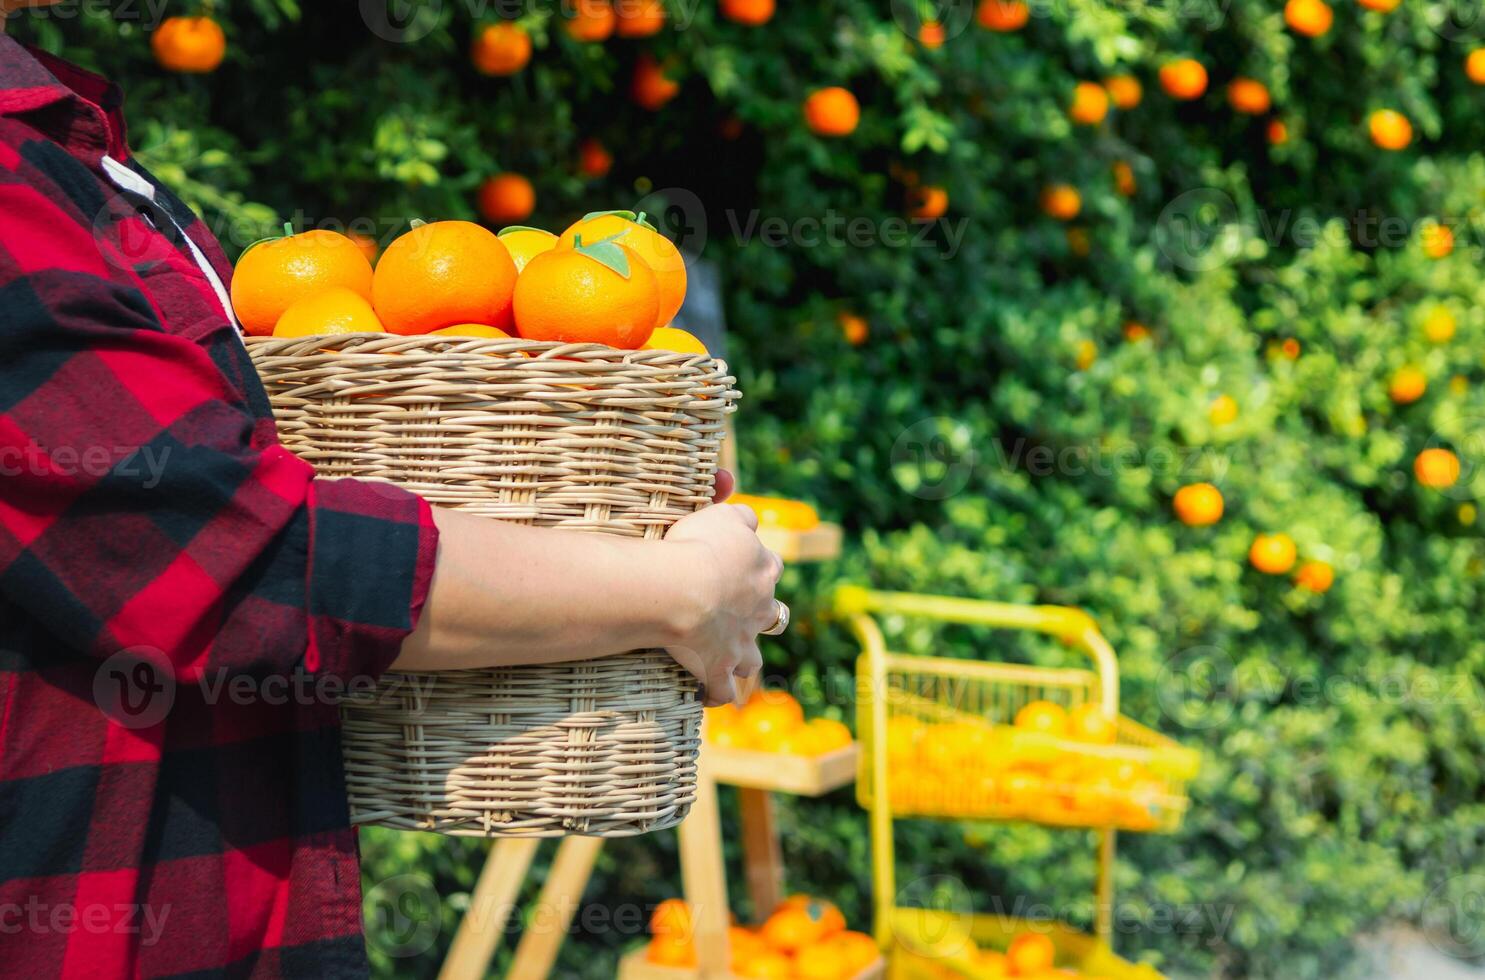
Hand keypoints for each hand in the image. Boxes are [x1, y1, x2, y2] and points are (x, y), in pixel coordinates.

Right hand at [662, 498, 781, 705]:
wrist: (682, 590)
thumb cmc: (698, 546)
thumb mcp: (722, 515)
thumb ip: (737, 510)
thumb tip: (742, 504)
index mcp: (762, 570)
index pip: (769, 566)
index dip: (757, 567)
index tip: (741, 568)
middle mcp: (759, 608)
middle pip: (772, 614)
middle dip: (759, 615)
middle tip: (738, 613)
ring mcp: (741, 643)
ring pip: (752, 657)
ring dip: (744, 658)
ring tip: (732, 660)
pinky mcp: (718, 669)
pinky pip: (722, 690)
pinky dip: (717, 694)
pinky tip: (709, 698)